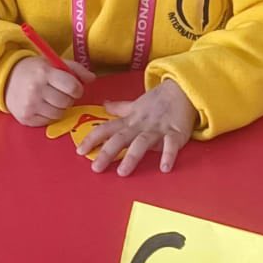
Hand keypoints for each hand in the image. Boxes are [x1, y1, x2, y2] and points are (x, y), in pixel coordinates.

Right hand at [5, 56, 93, 126]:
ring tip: (51, 99)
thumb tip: (93, 79)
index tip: (74, 88)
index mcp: (44, 73)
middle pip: (66, 102)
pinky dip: (49, 115)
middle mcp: (36, 90)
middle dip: (68, 98)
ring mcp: (30, 105)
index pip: (72, 87)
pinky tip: (43, 106)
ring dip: (59, 108)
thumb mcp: (53, 63)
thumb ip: (75, 69)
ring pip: (59, 114)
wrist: (6, 79)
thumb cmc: (34, 70)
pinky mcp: (26, 118)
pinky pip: (48, 121)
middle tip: (61, 93)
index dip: (78, 89)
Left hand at [76, 80, 196, 175]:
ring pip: (142, 142)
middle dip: (107, 152)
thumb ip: (119, 108)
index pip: (106, 129)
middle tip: (95, 168)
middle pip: (120, 139)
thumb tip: (103, 105)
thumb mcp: (136, 104)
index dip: (92, 139)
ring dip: (132, 157)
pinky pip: (171, 145)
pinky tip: (164, 167)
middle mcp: (140, 125)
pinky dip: (168, 155)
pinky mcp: (175, 133)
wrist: (182, 90)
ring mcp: (157, 129)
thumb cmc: (158, 101)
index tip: (79, 151)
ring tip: (123, 172)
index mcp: (130, 120)